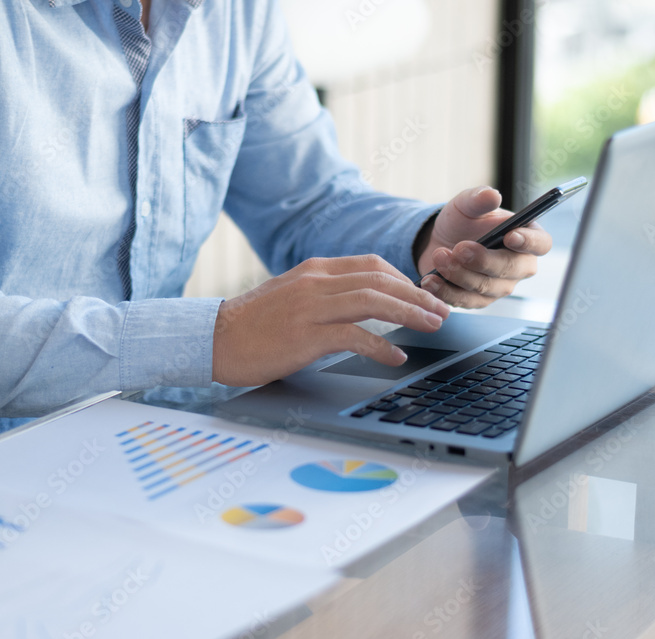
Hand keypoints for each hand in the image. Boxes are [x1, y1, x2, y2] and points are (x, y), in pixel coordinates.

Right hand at [212, 255, 450, 386]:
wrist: (212, 339)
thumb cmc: (252, 325)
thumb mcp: (290, 296)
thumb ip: (323, 295)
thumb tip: (360, 307)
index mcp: (314, 270)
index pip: (371, 265)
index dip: (404, 280)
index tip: (422, 297)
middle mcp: (315, 282)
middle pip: (380, 280)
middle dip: (417, 296)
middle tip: (441, 312)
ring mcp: (309, 307)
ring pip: (373, 301)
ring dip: (409, 314)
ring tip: (432, 327)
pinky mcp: (304, 336)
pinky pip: (353, 336)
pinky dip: (380, 346)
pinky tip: (396, 357)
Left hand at [416, 186, 552, 307]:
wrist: (437, 242)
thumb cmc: (462, 222)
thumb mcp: (466, 204)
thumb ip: (478, 198)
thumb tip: (491, 195)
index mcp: (526, 238)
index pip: (541, 244)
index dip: (530, 242)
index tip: (511, 236)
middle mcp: (518, 266)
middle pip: (511, 270)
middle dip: (483, 260)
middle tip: (459, 248)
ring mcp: (499, 286)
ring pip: (485, 287)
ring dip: (459, 274)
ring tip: (438, 257)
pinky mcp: (477, 300)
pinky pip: (465, 301)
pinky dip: (446, 291)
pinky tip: (431, 280)